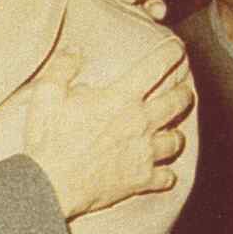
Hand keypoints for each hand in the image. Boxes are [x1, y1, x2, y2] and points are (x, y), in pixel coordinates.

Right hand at [16, 49, 191, 219]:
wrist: (51, 185)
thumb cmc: (49, 140)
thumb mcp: (47, 95)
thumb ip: (63, 67)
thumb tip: (75, 49)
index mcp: (121, 98)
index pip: (156, 66)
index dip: (171, 53)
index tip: (178, 49)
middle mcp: (140, 122)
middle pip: (177, 102)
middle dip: (184, 93)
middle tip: (185, 90)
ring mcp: (144, 153)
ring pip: (176, 140)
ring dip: (177, 134)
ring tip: (174, 132)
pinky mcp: (141, 179)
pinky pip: (166, 177)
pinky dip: (168, 175)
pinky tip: (165, 174)